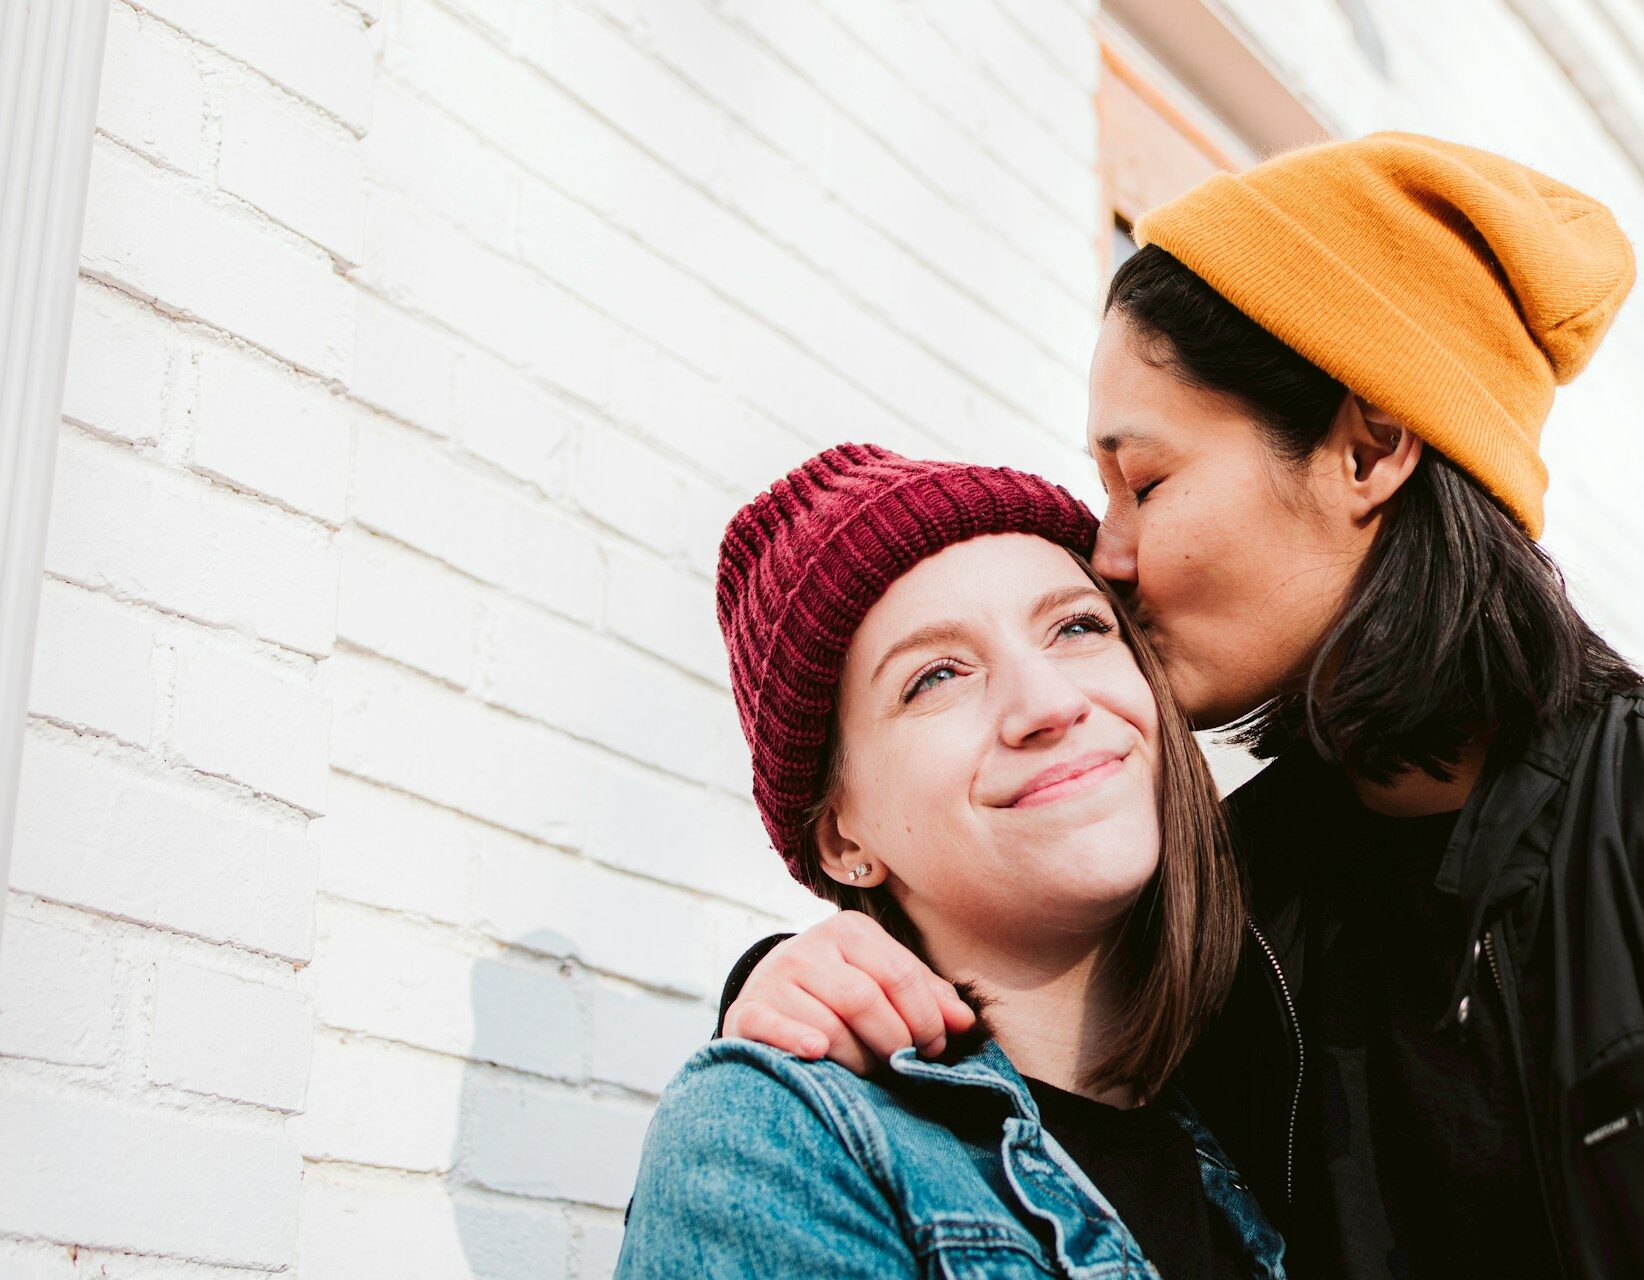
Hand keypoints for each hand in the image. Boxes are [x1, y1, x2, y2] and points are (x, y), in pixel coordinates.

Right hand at [722, 911, 975, 1075]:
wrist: (770, 992)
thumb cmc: (841, 990)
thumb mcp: (882, 979)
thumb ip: (925, 995)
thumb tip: (964, 1021)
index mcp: (849, 930)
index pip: (899, 974)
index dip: (926, 1018)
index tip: (934, 1047)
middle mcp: (809, 947)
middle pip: (864, 1000)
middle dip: (894, 1042)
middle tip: (905, 1065)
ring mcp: (775, 978)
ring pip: (828, 1027)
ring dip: (858, 1061)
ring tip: (869, 1071)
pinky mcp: (747, 1010)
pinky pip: (774, 1029)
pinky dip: (798, 1043)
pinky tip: (817, 1054)